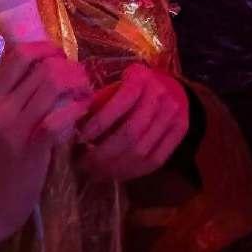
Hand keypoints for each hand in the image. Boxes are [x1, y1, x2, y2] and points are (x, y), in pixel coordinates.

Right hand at [0, 42, 90, 251]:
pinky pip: (60, 116)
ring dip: (77, 84)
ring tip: (84, 95)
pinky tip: (82, 114)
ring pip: (53, 84)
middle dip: (69, 66)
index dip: (47, 48)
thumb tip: (37, 69)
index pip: (19, 54)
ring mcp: (14, 127)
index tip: (61, 59)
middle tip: (80, 79)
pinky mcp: (31, 148)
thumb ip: (9, 97)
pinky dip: (77, 110)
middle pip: (41, 64)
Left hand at [77, 63, 189, 180]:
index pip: (121, 102)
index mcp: (140, 77)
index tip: (79, 138)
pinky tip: (114, 174)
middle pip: (131, 133)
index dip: (100, 124)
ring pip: (142, 151)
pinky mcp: (181, 131)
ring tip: (95, 173)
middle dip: (103, 154)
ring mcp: (174, 114)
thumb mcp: (112, 85)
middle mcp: (161, 94)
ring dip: (115, 167)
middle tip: (83, 164)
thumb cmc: (129, 86)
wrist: (167, 86)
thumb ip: (96, 101)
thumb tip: (70, 124)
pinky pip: (155, 160)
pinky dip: (132, 172)